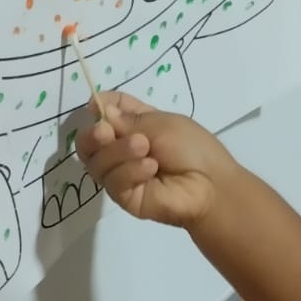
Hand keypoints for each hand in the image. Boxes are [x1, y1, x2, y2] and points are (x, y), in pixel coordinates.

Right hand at [76, 92, 234, 229]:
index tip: (96, 104)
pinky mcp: (124, 196)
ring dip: (118, 151)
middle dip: (94, 134)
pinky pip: (113, 181)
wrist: (210, 184)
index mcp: (135, 125)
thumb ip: (129, 119)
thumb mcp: (163, 123)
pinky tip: (150, 168)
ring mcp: (121, 174)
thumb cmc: (192, 148)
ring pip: (96, 162)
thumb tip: (101, 111)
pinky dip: (129, 171)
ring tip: (144, 148)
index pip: (107, 111)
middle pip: (89, 142)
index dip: (100, 105)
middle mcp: (122, 149)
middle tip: (106, 131)